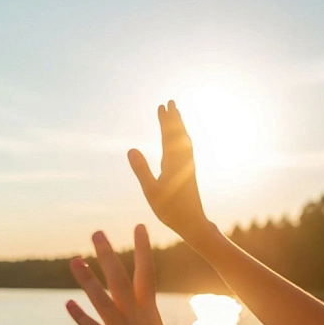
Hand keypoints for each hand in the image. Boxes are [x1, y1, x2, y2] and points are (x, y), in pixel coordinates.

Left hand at [66, 225, 199, 324]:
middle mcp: (137, 316)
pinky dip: (80, 316)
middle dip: (108, 253)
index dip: (142, 247)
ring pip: (102, 298)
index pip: (145, 271)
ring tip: (74, 260)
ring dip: (87, 279)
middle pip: (120, 277)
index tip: (139, 226)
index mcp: (151, 312)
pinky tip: (68, 304)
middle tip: (96, 232)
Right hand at [128, 101, 207, 235]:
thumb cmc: (170, 209)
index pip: (169, 136)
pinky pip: (186, 150)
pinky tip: (181, 141)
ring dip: (179, 127)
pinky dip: (182, 140)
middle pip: (178, 135)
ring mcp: (187, 167)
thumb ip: (141, 170)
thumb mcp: (151, 190)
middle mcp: (183, 162)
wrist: (192, 222)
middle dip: (174, 119)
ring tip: (176, 116)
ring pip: (184, 142)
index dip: (166, 121)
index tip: (163, 106)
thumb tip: (130, 149)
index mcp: (173, 163)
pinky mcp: (188, 173)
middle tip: (171, 102)